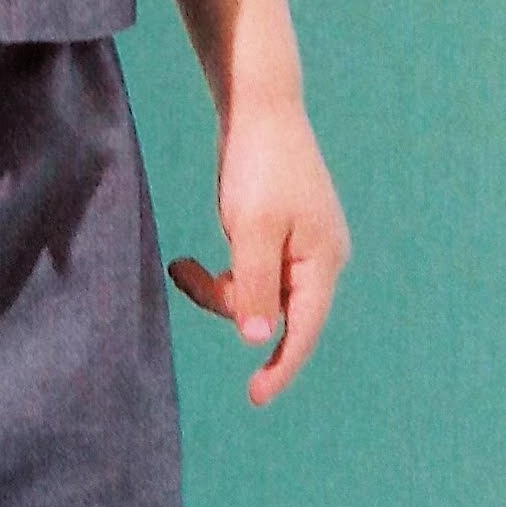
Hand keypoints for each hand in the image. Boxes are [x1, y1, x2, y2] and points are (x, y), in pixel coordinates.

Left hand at [168, 94, 349, 405]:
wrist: (259, 108)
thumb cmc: (260, 165)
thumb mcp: (253, 229)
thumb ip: (256, 285)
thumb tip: (258, 338)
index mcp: (323, 262)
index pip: (304, 330)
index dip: (281, 367)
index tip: (254, 398)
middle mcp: (318, 260)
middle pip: (275, 314)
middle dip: (230, 307)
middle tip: (188, 277)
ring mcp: (300, 248)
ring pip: (257, 296)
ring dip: (218, 291)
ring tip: (181, 267)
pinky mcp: (278, 236)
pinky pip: (250, 275)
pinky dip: (220, 275)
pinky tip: (188, 264)